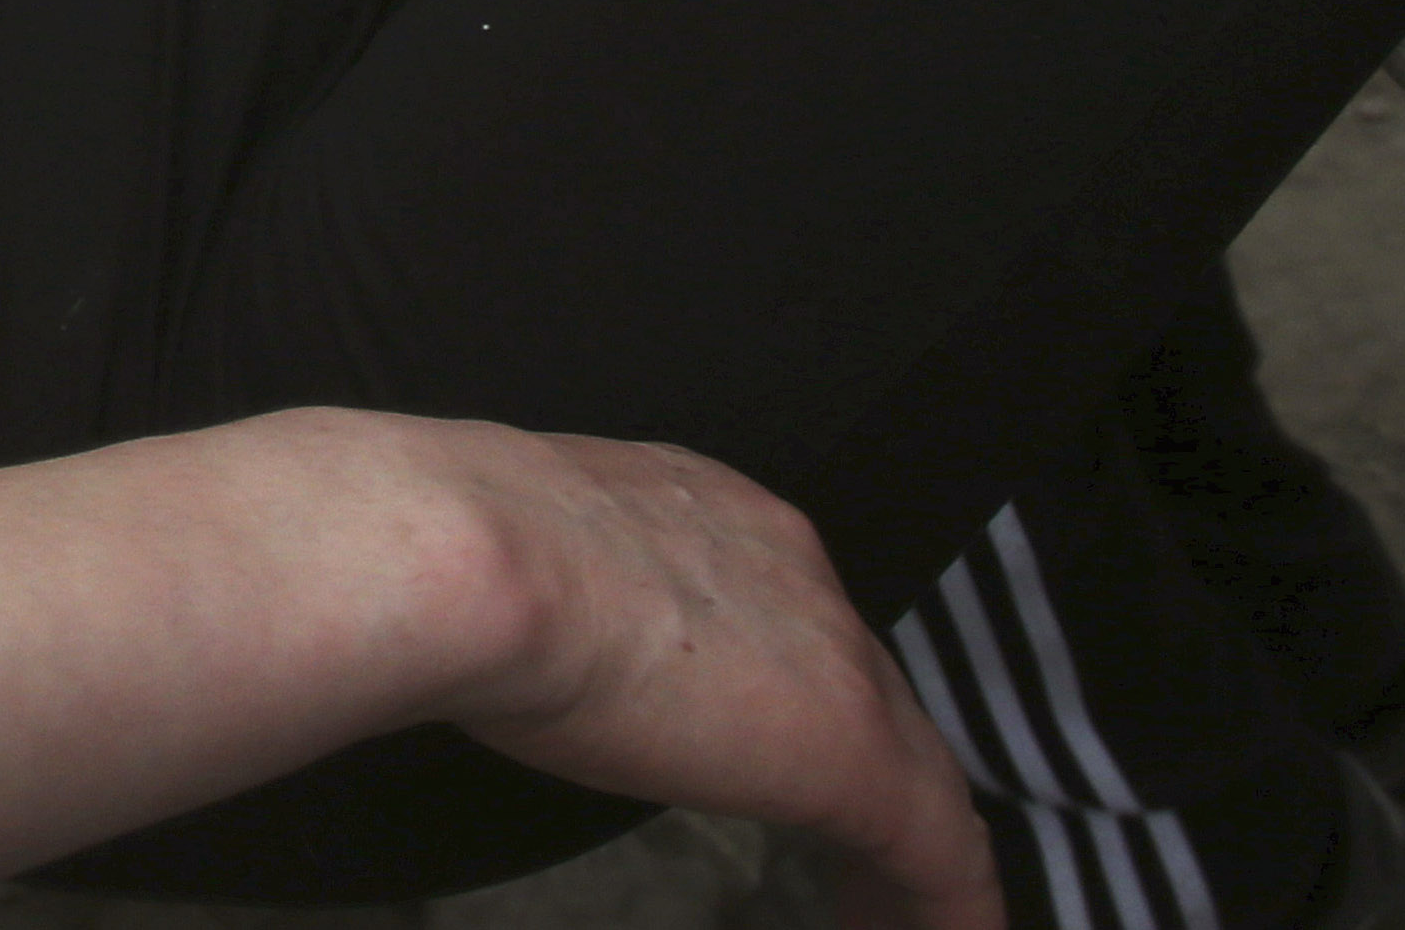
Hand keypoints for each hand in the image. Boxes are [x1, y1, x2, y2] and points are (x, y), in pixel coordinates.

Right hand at [412, 418, 993, 929]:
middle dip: (865, 770)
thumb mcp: (512, 566)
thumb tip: (511, 644)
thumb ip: (550, 603)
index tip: (759, 746)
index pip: (786, 616)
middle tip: (849, 857)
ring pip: (913, 767)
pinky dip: (949, 905)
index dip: (787, 693)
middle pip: (864, 686)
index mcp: (710, 514)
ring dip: (904, 846)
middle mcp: (791, 566)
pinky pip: (940, 848)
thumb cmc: (454, 560)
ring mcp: (833, 655)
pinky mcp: (854, 753)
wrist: (471, 556)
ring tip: (887, 916)